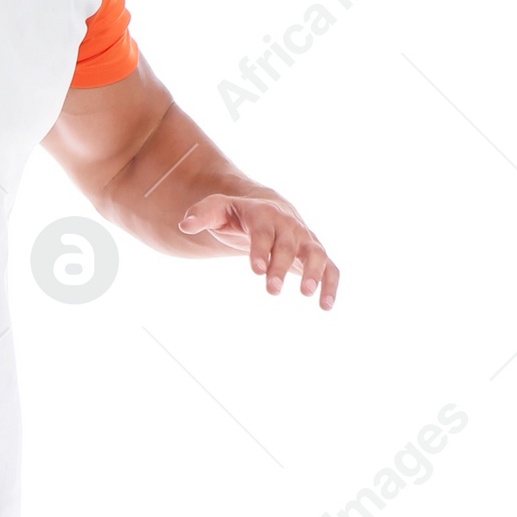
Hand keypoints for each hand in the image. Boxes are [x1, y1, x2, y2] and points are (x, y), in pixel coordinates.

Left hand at [179, 193, 339, 306]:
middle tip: (271, 290)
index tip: (256, 270)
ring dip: (314, 273)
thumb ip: (202, 214)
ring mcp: (306, 240)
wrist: (269, 211)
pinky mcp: (316, 255)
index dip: (261, 249)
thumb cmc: (239, 215)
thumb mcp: (218, 209)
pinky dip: (331, 285)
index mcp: (265, 214)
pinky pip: (331, 268)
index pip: (264, 231)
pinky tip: (326, 306)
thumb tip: (185, 225)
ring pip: (316, 254)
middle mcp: (289, 226)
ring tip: (305, 294)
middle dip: (281, 266)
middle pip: (289, 245)